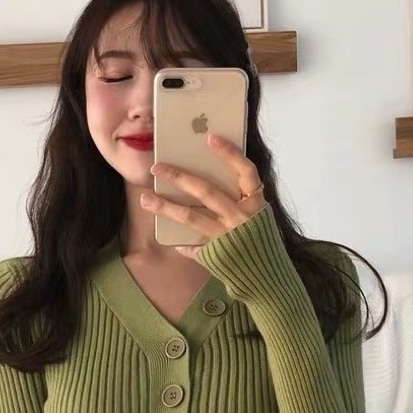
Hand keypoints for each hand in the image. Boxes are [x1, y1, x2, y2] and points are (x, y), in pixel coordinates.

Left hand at [140, 133, 267, 260]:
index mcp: (255, 202)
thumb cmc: (260, 238)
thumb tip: (207, 177)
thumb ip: (239, 196)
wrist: (267, 275)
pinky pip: (194, 246)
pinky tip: (172, 241)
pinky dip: (182, 244)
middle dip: (180, 178)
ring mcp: (228, 236)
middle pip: (208, 192)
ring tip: (145, 199)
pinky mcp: (217, 253)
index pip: (245, 171)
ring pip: (192, 217)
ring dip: (166, 208)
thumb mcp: (257, 213)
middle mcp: (242, 217)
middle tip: (156, 167)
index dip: (230, 154)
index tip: (210, 137)